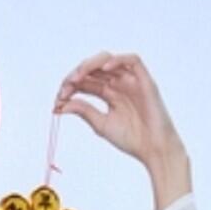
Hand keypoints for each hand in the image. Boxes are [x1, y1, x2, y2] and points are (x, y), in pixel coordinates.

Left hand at [54, 53, 190, 209]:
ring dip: (90, 65)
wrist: (153, 149)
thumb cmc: (130, 139)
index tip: (57, 100)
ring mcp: (131, 80)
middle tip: (64, 89)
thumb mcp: (100, 125)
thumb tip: (60, 105)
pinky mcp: (145, 80)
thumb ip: (83, 111)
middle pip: (93, 69)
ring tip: (76, 78)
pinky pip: (132, 60)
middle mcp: (118, 83)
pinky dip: (117, 61)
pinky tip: (102, 70)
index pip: (84, 81)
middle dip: (75, 76)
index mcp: (107, 94)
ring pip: (109, 60)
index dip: (69, 87)